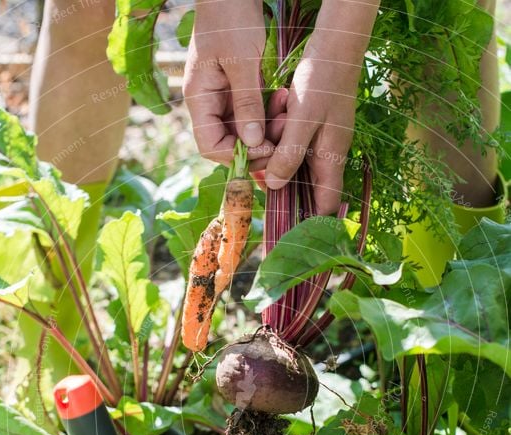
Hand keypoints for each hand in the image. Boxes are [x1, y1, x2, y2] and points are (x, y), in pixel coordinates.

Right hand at [183, 0, 272, 166]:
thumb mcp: (241, 61)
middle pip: (229, 143)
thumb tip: (252, 143)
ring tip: (287, 114)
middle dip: (257, 144)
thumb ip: (246, 103)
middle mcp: (208, 102)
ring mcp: (222, 96)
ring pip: (244, 130)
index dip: (236, 155)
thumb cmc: (230, 15)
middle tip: (284, 135)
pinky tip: (283, 100)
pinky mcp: (238, 89)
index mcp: (200, 98)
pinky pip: (253, 112)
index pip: (211, 146)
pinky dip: (268, 112)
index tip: (265, 147)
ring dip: (267, 128)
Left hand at [264, 0, 379, 214]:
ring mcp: (320, 143)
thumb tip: (275, 186)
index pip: (326, 205)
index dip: (311, 220)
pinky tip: (274, 119)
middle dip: (282, 182)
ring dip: (277, 155)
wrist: (334, 45)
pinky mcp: (311, 129)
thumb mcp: (302, 119)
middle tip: (262, 168)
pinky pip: (291, 144)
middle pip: (304, 187)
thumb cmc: (323, 81)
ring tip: (271, 128)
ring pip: (293, 164)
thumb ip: (290, 154)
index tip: (289, 227)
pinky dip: (279, 138)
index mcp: (331, 160)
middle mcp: (327, 156)